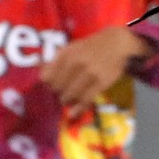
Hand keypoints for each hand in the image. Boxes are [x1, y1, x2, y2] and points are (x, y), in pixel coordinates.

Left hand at [40, 25, 154, 112]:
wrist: (116, 44)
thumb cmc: (90, 47)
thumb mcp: (72, 48)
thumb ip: (56, 61)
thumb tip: (41, 77)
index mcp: (66, 54)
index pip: (47, 76)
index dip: (47, 85)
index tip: (50, 87)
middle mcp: (76, 62)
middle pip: (57, 87)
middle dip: (57, 93)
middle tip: (61, 94)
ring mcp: (89, 73)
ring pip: (70, 94)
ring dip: (66, 100)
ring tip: (68, 100)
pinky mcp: (100, 82)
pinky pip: (86, 99)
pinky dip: (78, 108)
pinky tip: (73, 113)